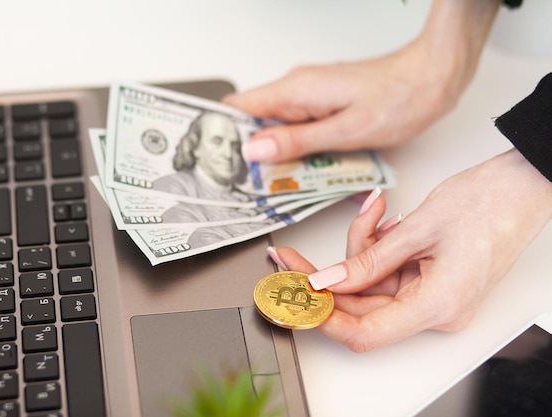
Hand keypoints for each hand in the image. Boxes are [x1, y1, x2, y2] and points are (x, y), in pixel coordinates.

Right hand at [224, 49, 457, 161]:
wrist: (430, 79)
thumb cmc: (398, 100)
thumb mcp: (345, 131)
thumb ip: (297, 141)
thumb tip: (255, 150)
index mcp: (295, 90)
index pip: (238, 108)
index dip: (222, 134)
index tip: (219, 163)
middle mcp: (296, 89)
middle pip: (253, 121)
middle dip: (248, 153)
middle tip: (248, 184)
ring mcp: (309, 96)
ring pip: (273, 126)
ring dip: (272, 153)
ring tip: (274, 182)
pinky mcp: (321, 104)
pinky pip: (294, 127)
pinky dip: (292, 148)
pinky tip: (299, 167)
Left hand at [269, 149, 551, 350]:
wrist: (520, 186)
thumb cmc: (488, 203)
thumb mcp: (416, 229)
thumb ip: (368, 260)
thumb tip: (327, 281)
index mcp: (438, 305)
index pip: (367, 333)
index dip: (325, 320)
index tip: (295, 299)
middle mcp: (435, 309)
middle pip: (361, 308)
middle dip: (326, 280)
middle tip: (291, 258)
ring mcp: (432, 296)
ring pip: (371, 286)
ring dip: (356, 253)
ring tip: (368, 215)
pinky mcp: (429, 281)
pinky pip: (386, 273)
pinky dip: (375, 249)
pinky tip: (379, 222)